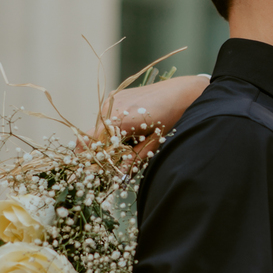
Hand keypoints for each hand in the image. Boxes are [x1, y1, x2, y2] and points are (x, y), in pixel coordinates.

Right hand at [92, 75, 209, 165]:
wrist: (180, 93)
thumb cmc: (170, 120)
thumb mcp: (152, 144)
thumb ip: (133, 159)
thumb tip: (118, 178)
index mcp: (117, 121)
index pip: (94, 144)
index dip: (96, 158)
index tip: (101, 170)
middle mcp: (109, 108)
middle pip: (93, 135)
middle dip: (99, 149)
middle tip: (112, 161)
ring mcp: (111, 100)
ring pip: (99, 125)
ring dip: (106, 137)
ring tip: (126, 143)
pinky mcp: (115, 95)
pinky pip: (106, 114)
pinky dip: (112, 125)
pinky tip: (128, 129)